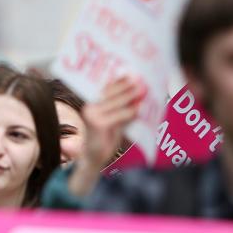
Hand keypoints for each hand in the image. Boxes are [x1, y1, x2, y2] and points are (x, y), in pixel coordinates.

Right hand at [67, 76, 144, 196]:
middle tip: (141, 81)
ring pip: (117, 103)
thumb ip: (123, 108)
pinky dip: (130, 112)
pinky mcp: (98, 124)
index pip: (107, 88)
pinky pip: (119, 115)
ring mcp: (92, 115)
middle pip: (111, 93)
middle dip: (127, 87)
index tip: (133, 74)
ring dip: (131, 97)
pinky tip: (139, 109)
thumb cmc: (105, 139)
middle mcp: (90, 107)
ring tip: (143, 91)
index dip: (120, 81)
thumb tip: (138, 95)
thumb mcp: (115, 121)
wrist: (93, 158)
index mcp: (92, 104)